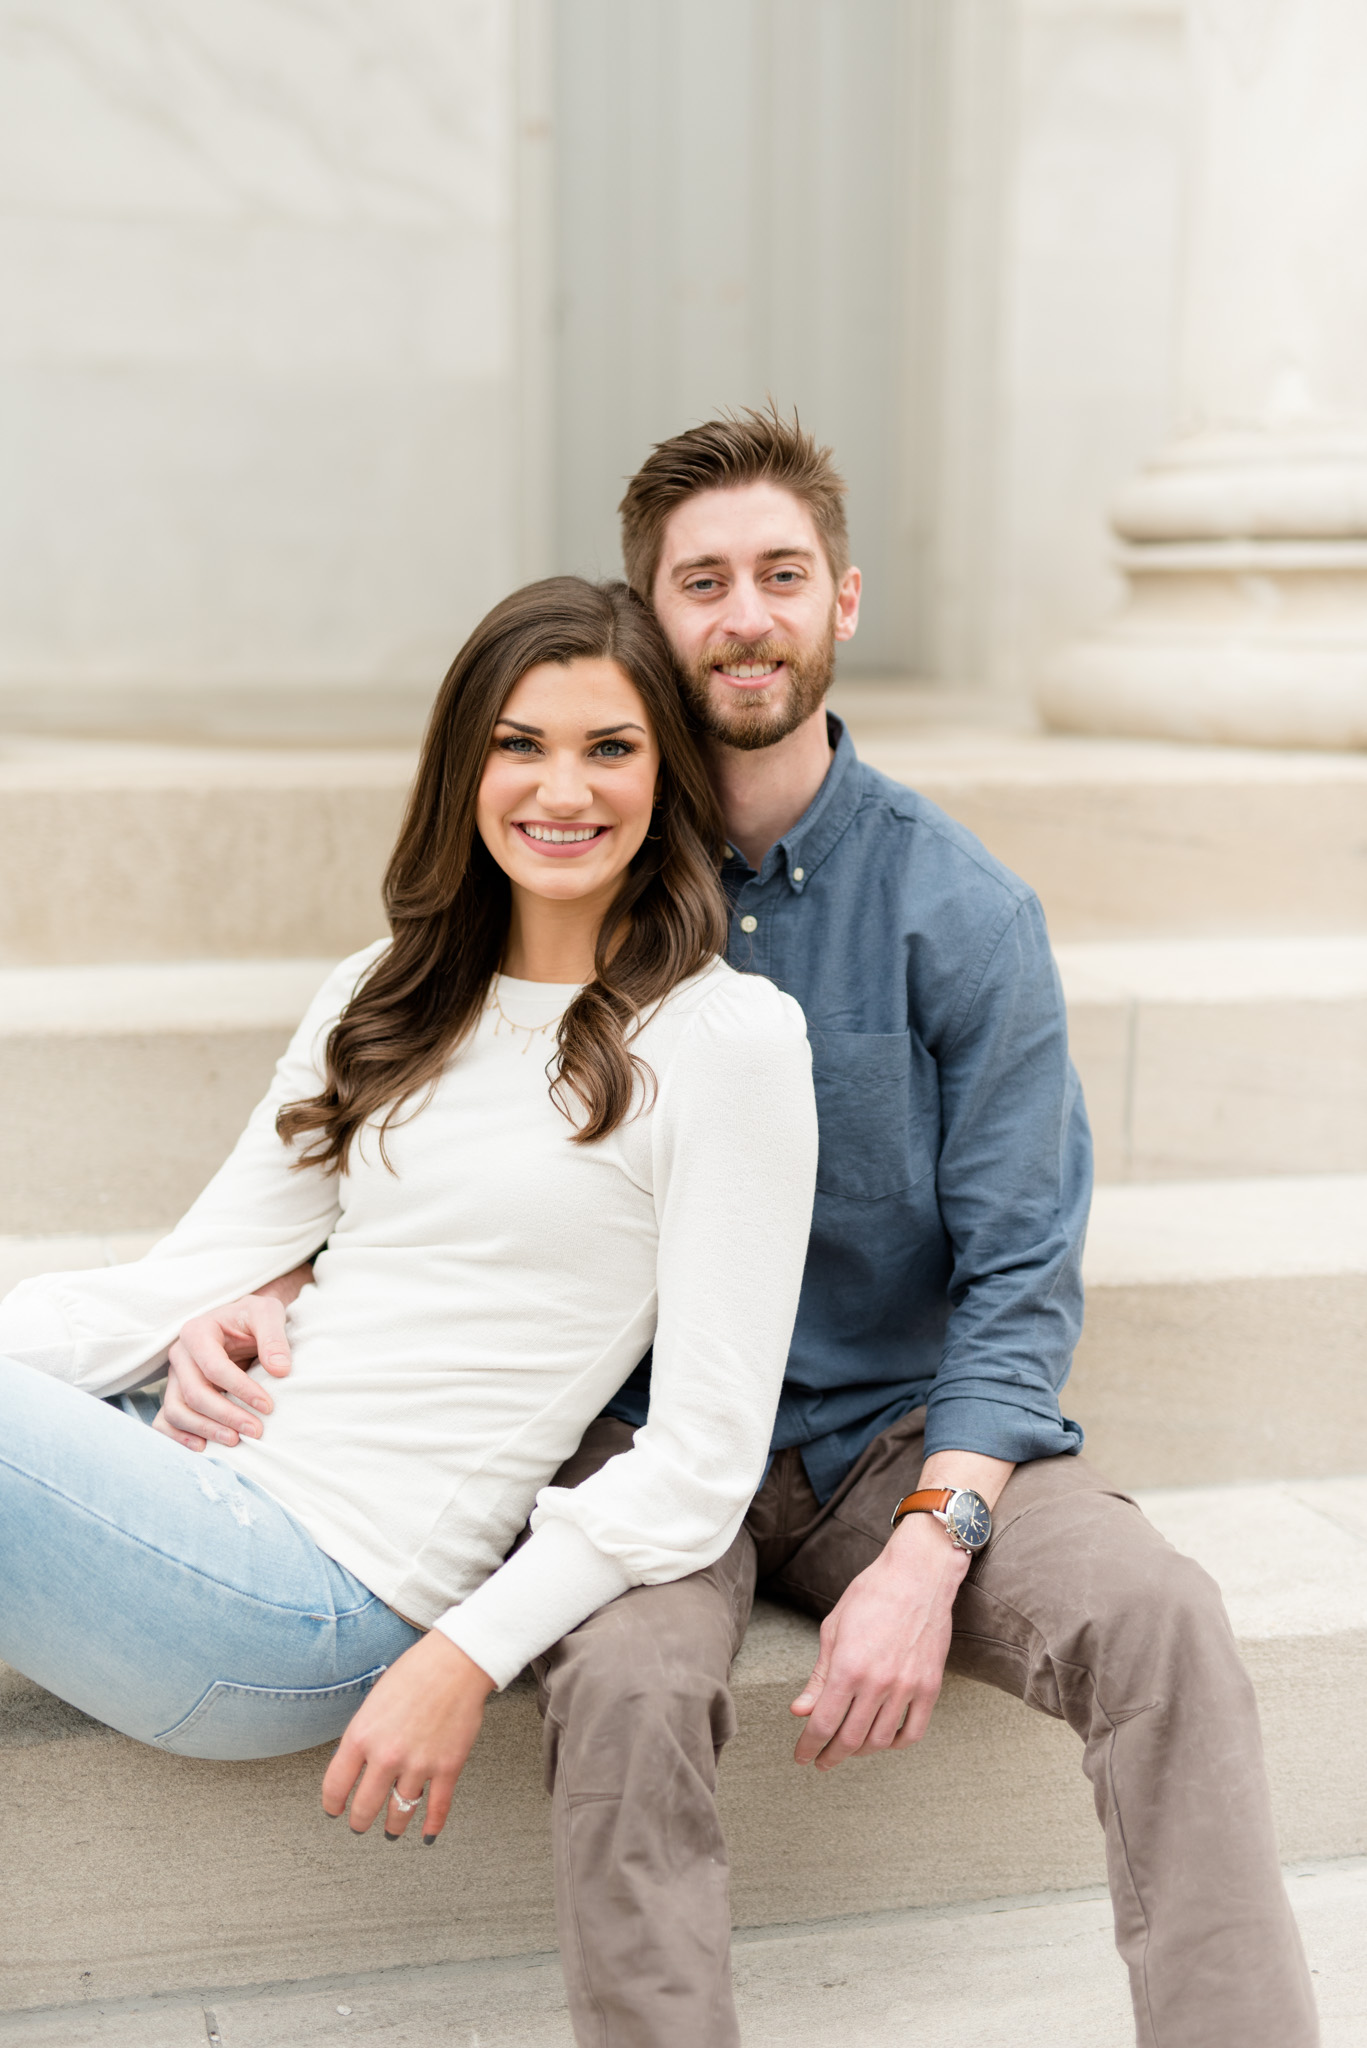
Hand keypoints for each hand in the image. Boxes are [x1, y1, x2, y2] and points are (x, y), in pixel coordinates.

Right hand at [153, 1277, 304, 1451]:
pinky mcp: (174, 1394)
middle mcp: (180, 1355)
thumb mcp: (267, 1314)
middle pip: (194, 1393)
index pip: (214, 1367)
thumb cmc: (252, 1317)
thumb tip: (280, 1371)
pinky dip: (177, 1437)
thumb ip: (274, 1338)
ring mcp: (174, 1377)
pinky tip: (203, 1447)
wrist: (240, 1322)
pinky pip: (164, 1421)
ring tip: (235, 1441)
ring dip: (205, 1430)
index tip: (268, 1406)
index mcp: (197, 1332)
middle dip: (225, 1416)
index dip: (241, 1390)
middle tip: (256, 1431)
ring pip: (177, 1411)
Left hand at [322, 1631, 494, 1843]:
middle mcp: (386, 1755)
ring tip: (391, 1831)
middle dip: (360, 1822)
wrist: (456, 1662)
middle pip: (365, 1808)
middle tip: (360, 1825)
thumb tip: (358, 1762)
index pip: (335, 1786)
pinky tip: (427, 1833)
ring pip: (400, 1813)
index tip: (334, 1810)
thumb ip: (364, 1735)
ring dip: (393, 1826)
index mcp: (361, 1736)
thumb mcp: (374, 1701)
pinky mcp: (448, 1767)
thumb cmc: (415, 1671)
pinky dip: (432, 1825)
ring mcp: (419, 1764)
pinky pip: (437, 1807)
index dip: (332, 1804)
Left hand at [789, 1512, 969, 1768]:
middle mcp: (878, 1682)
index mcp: (848, 1666)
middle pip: (850, 1739)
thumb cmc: (871, 1594)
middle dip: (830, 1755)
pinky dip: (895, 1743)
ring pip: (880, 1740)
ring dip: (860, 1751)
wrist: (918, 1575)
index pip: (822, 1723)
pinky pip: (913, 1732)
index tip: (802, 1756)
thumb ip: (819, 1676)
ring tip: (849, 1747)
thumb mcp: (833, 1629)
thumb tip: (799, 1710)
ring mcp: (907, 1686)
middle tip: (821, 1760)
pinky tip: (883, 1739)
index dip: (808, 1746)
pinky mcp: (930, 1686)